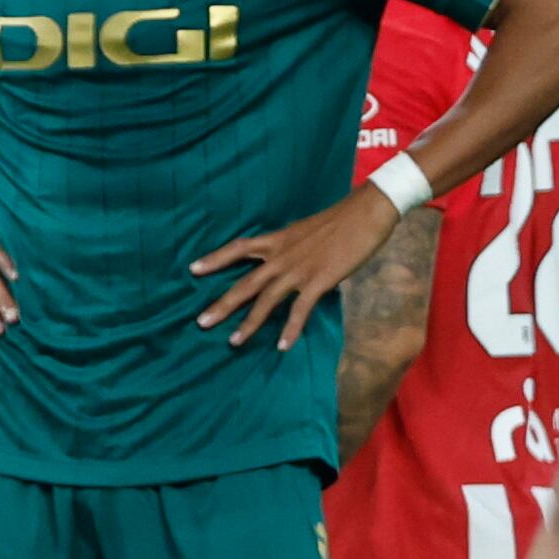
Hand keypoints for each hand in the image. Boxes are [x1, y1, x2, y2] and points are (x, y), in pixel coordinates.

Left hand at [191, 181, 397, 350]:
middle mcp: (281, 256)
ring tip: (233, 342)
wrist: (365, 212)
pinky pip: (300, 310)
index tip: (193, 269)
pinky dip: (291, 329)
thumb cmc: (339, 220)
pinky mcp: (318, 281)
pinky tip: (283, 346)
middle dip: (222, 304)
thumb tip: (285, 259)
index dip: (215, 259)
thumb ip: (290, 247)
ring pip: (266, 300)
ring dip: (249, 323)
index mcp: (277, 240)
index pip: (238, 248)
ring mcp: (298, 270)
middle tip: (201, 322)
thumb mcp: (304, 230)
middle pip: (245, 283)